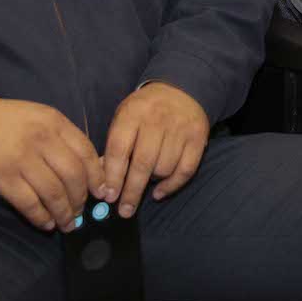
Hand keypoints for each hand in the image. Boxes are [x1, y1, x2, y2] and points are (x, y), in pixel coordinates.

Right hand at [0, 94, 101, 231]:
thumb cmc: (3, 120)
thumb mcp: (38, 117)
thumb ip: (61, 136)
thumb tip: (88, 167)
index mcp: (54, 122)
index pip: (86, 152)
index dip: (98, 176)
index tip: (102, 192)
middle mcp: (41, 140)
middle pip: (73, 176)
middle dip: (81, 199)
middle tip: (81, 211)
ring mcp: (21, 160)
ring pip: (53, 193)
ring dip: (64, 213)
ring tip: (68, 223)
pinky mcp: (2, 178)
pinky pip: (29, 204)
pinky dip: (41, 218)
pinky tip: (46, 224)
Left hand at [99, 82, 211, 217]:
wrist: (181, 90)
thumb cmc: (145, 111)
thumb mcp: (124, 118)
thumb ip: (114, 146)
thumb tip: (103, 181)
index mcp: (133, 114)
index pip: (120, 149)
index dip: (113, 176)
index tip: (108, 196)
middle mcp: (157, 121)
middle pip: (143, 163)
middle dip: (132, 191)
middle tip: (124, 211)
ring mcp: (180, 129)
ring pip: (164, 168)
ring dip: (152, 182)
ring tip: (145, 182)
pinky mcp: (198, 138)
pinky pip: (186, 170)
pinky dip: (172, 186)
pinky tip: (159, 192)